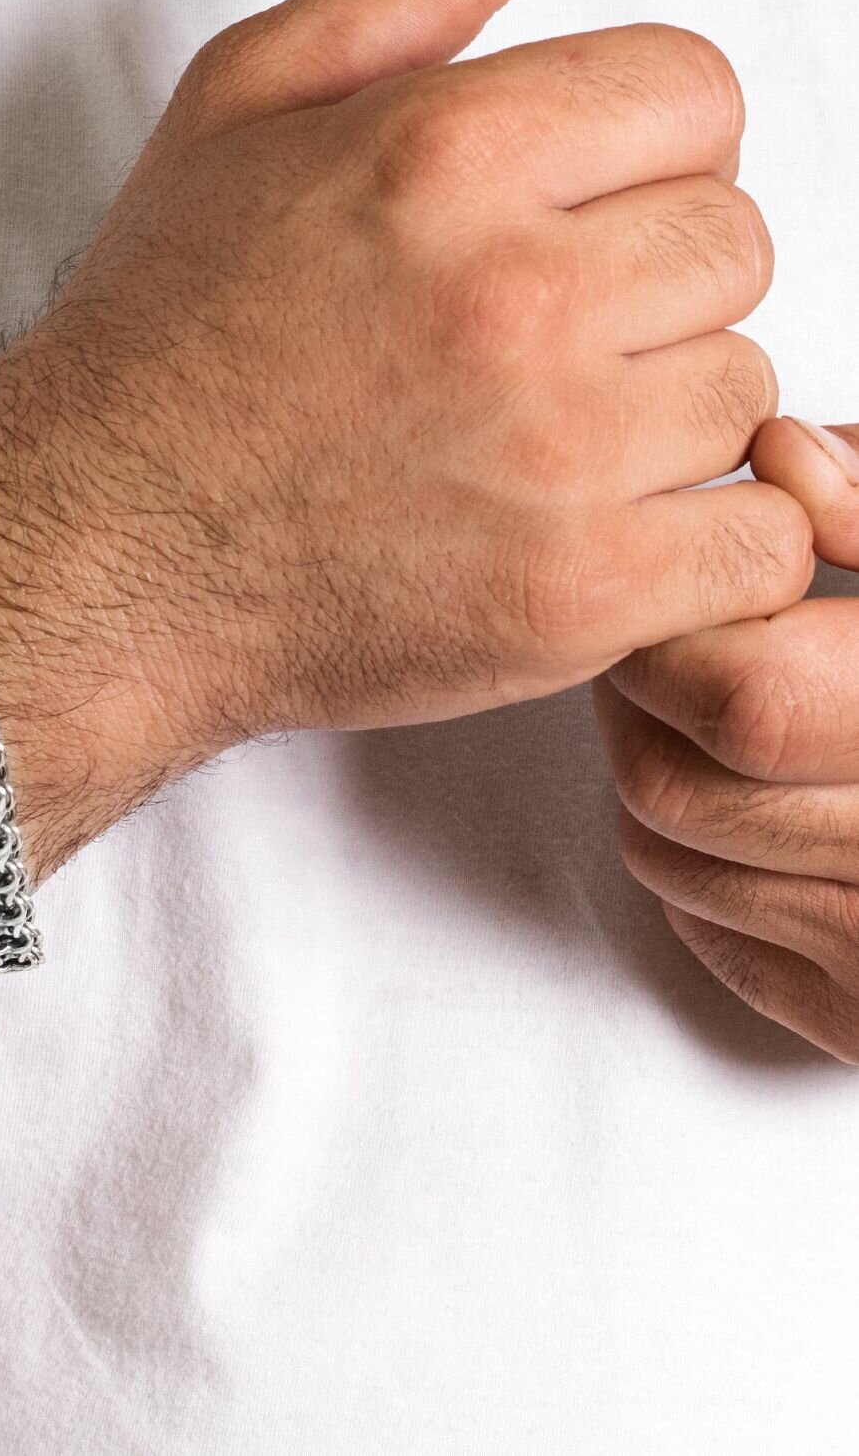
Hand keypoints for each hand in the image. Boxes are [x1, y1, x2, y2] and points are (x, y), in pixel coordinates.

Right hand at [16, 0, 810, 741]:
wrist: (89, 549)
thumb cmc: (157, 340)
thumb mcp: (242, 108)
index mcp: (445, 154)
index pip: (698, 95)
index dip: (634, 153)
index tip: (559, 214)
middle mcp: (514, 298)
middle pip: (736, 241)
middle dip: (643, 282)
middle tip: (525, 336)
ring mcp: (555, 457)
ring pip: (743, 392)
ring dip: (657, 416)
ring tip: (524, 441)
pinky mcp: (574, 596)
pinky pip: (754, 542)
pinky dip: (696, 546)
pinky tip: (580, 531)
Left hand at [595, 416, 858, 1061]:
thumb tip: (784, 456)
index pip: (744, 694)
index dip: (682, 630)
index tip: (684, 589)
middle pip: (673, 779)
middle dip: (642, 698)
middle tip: (670, 640)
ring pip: (663, 852)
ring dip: (657, 767)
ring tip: (713, 710)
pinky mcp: (858, 1022)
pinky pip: (700, 923)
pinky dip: (696, 851)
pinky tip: (762, 800)